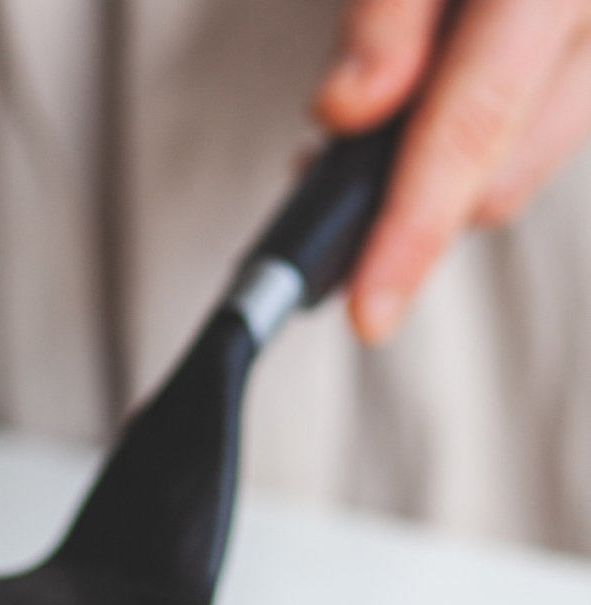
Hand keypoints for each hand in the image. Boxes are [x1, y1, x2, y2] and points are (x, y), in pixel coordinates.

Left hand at [315, 0, 590, 341]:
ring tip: (372, 122)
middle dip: (408, 204)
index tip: (367, 310)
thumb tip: (351, 108)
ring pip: (526, 162)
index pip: (474, 119)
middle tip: (321, 173)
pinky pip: (548, 127)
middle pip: (505, 164)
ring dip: (443, 174)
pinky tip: (429, 108)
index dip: (412, 227)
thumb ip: (387, 9)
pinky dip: (482, 139)